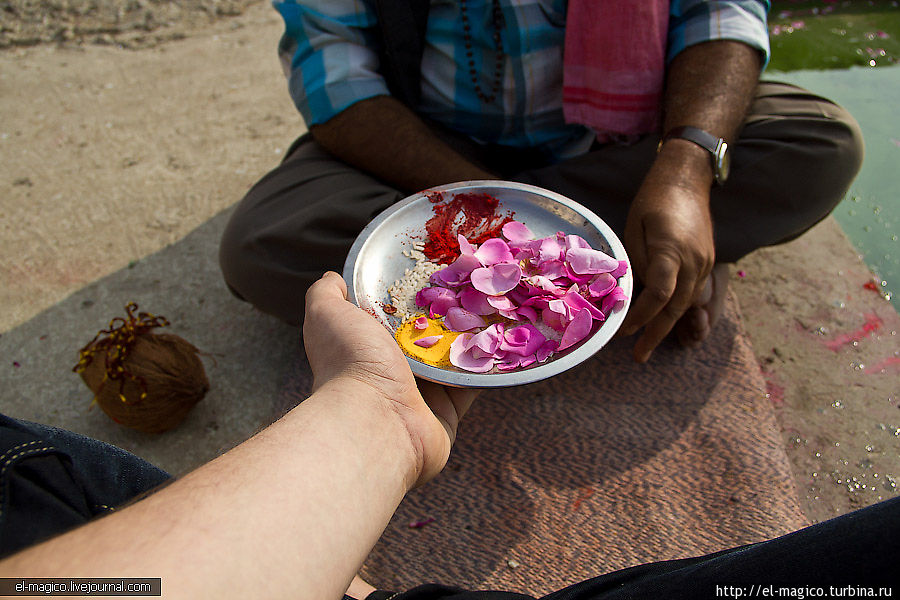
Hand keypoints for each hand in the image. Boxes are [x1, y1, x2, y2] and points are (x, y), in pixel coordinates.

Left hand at [303, 272, 477, 485]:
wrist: (375, 418)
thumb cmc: (349, 362)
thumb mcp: (327, 313)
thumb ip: (325, 293)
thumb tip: (334, 278)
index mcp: (369, 346)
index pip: (395, 314)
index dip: (414, 293)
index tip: (437, 270)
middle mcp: (394, 370)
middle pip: (428, 335)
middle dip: (449, 313)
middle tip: (471, 287)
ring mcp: (422, 394)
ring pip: (454, 358)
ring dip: (472, 337)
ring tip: (491, 307)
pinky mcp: (447, 413)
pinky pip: (472, 385)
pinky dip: (486, 367)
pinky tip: (499, 340)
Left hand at [621, 147, 714, 362]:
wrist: (688, 178)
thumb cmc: (654, 200)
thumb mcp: (635, 227)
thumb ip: (638, 261)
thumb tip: (635, 292)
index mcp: (671, 250)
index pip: (659, 294)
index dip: (641, 317)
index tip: (625, 332)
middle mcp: (694, 261)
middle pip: (676, 307)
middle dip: (656, 334)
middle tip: (639, 357)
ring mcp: (704, 262)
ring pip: (686, 303)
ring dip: (666, 323)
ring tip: (646, 341)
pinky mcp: (708, 260)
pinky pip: (692, 291)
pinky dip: (676, 306)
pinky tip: (661, 316)